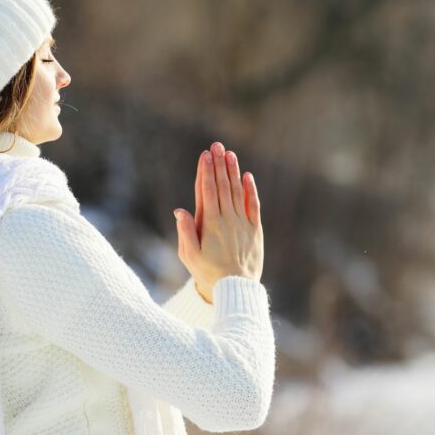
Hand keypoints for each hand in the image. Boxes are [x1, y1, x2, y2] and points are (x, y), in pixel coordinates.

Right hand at [174, 141, 263, 302]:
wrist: (235, 288)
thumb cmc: (207, 272)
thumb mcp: (189, 255)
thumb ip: (185, 231)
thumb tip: (180, 210)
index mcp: (209, 224)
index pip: (207, 191)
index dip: (206, 171)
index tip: (205, 155)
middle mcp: (227, 219)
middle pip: (222, 186)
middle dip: (218, 164)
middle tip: (217, 146)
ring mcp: (242, 223)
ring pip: (237, 192)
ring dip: (233, 172)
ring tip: (230, 154)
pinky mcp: (255, 230)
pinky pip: (254, 206)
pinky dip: (251, 190)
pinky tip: (247, 176)